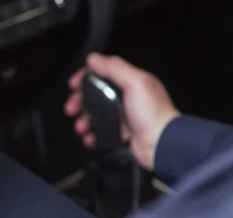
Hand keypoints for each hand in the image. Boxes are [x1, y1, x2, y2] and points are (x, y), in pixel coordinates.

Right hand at [65, 53, 180, 170]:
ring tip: (81, 126)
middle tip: (71, 108)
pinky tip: (90, 137)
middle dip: (79, 101)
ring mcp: (123, 116)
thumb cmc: (153, 114)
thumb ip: (114, 68)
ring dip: (84, 120)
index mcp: (131, 82)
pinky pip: (100, 132)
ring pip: (95, 114)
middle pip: (94, 95)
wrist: (161, 143)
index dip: (85, 77)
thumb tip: (94, 58)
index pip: (102, 73)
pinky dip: (92, 135)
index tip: (73, 84)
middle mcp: (126, 98)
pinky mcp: (121, 133)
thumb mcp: (135, 83)